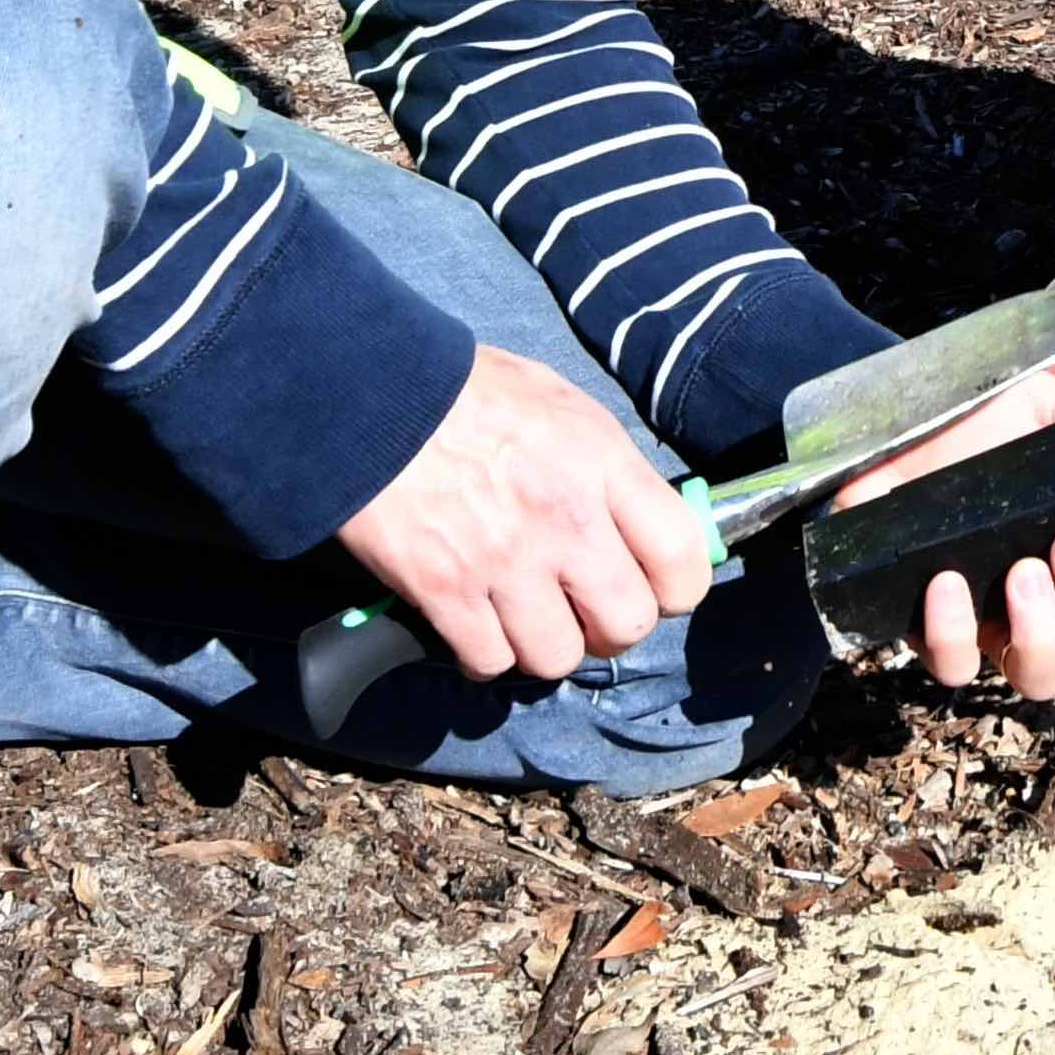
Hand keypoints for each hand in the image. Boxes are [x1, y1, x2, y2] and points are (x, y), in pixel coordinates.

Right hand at [335, 349, 718, 684]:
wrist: (372, 394)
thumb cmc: (467, 392)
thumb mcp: (561, 404)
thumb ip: (607, 466)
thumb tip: (642, 520)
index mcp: (601, 464)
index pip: (683, 559)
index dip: (677, 589)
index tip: (657, 588)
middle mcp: (564, 520)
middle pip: (628, 625)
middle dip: (611, 628)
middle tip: (585, 609)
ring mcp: (504, 562)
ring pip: (558, 657)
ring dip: (545, 645)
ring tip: (525, 615)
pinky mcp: (445, 592)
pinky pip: (490, 662)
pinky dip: (485, 654)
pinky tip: (477, 623)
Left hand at [832, 370, 1054, 698]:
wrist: (894, 427)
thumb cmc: (980, 427)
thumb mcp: (1045, 409)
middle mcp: (1048, 602)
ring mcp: (992, 622)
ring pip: (1035, 674)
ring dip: (1040, 634)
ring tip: (1020, 572)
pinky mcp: (931, 627)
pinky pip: (952, 664)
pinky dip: (954, 634)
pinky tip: (946, 583)